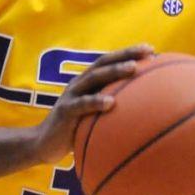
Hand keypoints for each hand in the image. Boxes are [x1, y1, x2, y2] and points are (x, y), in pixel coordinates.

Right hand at [32, 44, 153, 164]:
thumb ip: (111, 111)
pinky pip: (81, 105)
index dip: (128, 53)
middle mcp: (79, 84)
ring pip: (94, 78)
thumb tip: (143, 116)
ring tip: (133, 68)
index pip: (109, 62)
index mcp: (87, 83)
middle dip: (126, 55)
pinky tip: (112, 103)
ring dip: (114, 71)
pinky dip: (96, 102)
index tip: (152, 50)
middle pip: (104, 63)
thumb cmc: (74, 131)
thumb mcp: (93, 118)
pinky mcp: (65, 112)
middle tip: (148, 52)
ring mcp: (71, 96)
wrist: (43, 144)